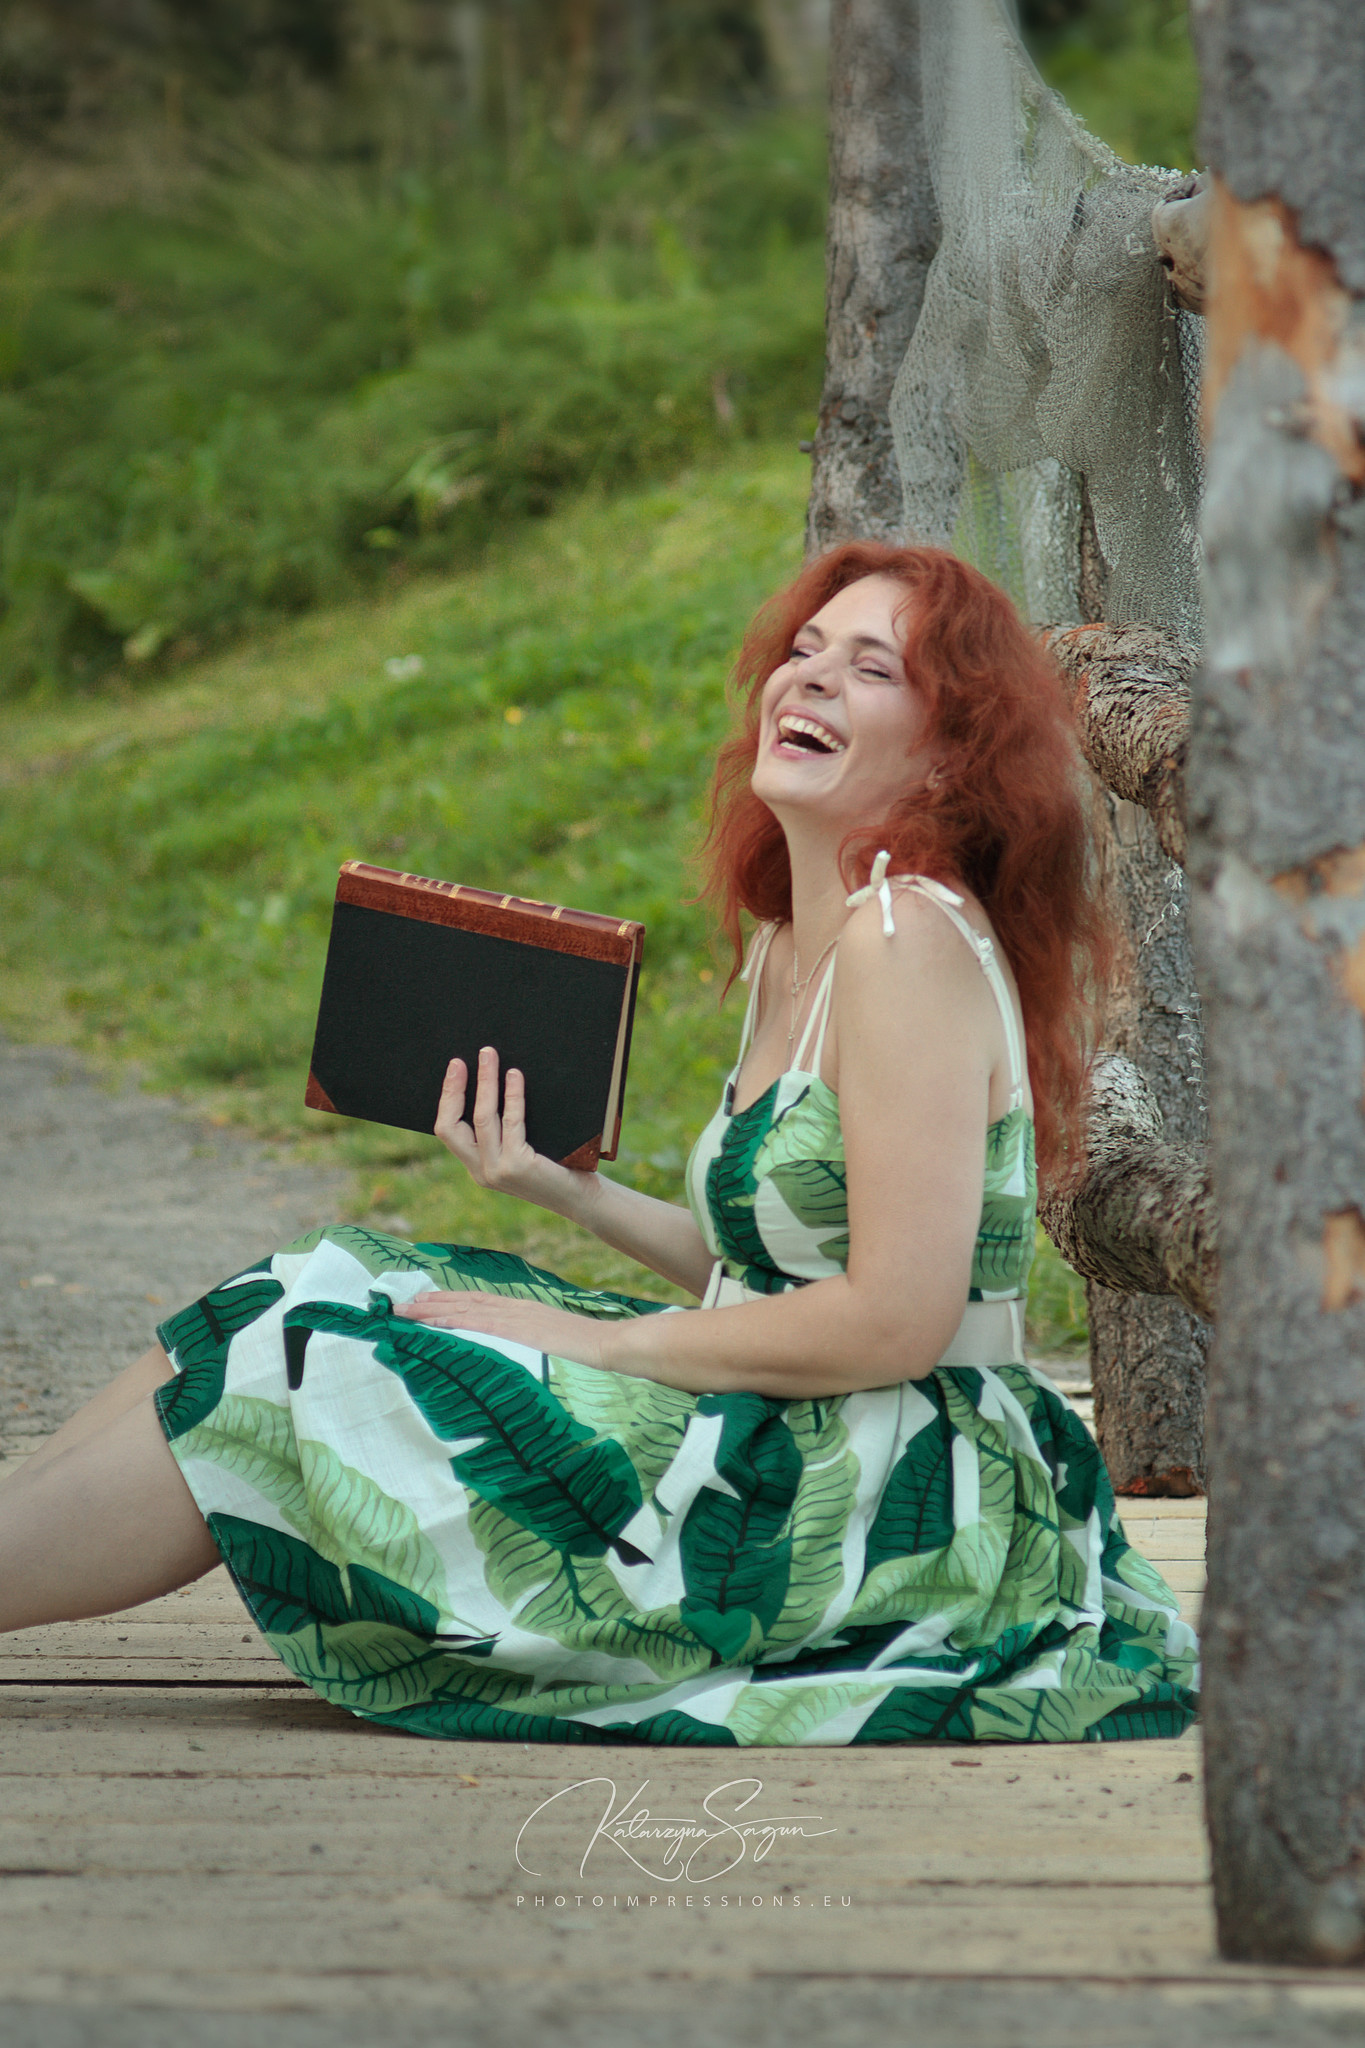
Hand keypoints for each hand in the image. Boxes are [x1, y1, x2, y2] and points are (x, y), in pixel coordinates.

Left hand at [392, 1289, 608, 1368]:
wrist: (611, 1346)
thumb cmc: (589, 1354)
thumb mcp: (555, 1348)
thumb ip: (535, 1348)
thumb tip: (518, 1358)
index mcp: (525, 1312)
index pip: (479, 1303)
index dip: (449, 1301)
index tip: (424, 1303)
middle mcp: (516, 1309)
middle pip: (466, 1301)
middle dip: (431, 1303)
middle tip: (400, 1305)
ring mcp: (516, 1318)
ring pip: (465, 1308)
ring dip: (432, 1309)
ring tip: (405, 1310)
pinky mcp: (518, 1331)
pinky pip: (477, 1323)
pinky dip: (451, 1319)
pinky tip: (431, 1320)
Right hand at [434, 1048, 592, 1214]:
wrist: (582, 1199)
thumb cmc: (557, 1168)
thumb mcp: (520, 1153)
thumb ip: (504, 1133)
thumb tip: (496, 1081)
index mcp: (478, 1167)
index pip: (447, 1130)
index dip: (448, 1097)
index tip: (455, 1069)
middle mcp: (482, 1172)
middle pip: (451, 1126)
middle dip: (454, 1088)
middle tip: (463, 1059)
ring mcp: (498, 1171)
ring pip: (482, 1118)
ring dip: (485, 1082)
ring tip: (489, 1056)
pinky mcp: (519, 1166)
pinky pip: (512, 1122)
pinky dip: (512, 1095)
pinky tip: (515, 1076)